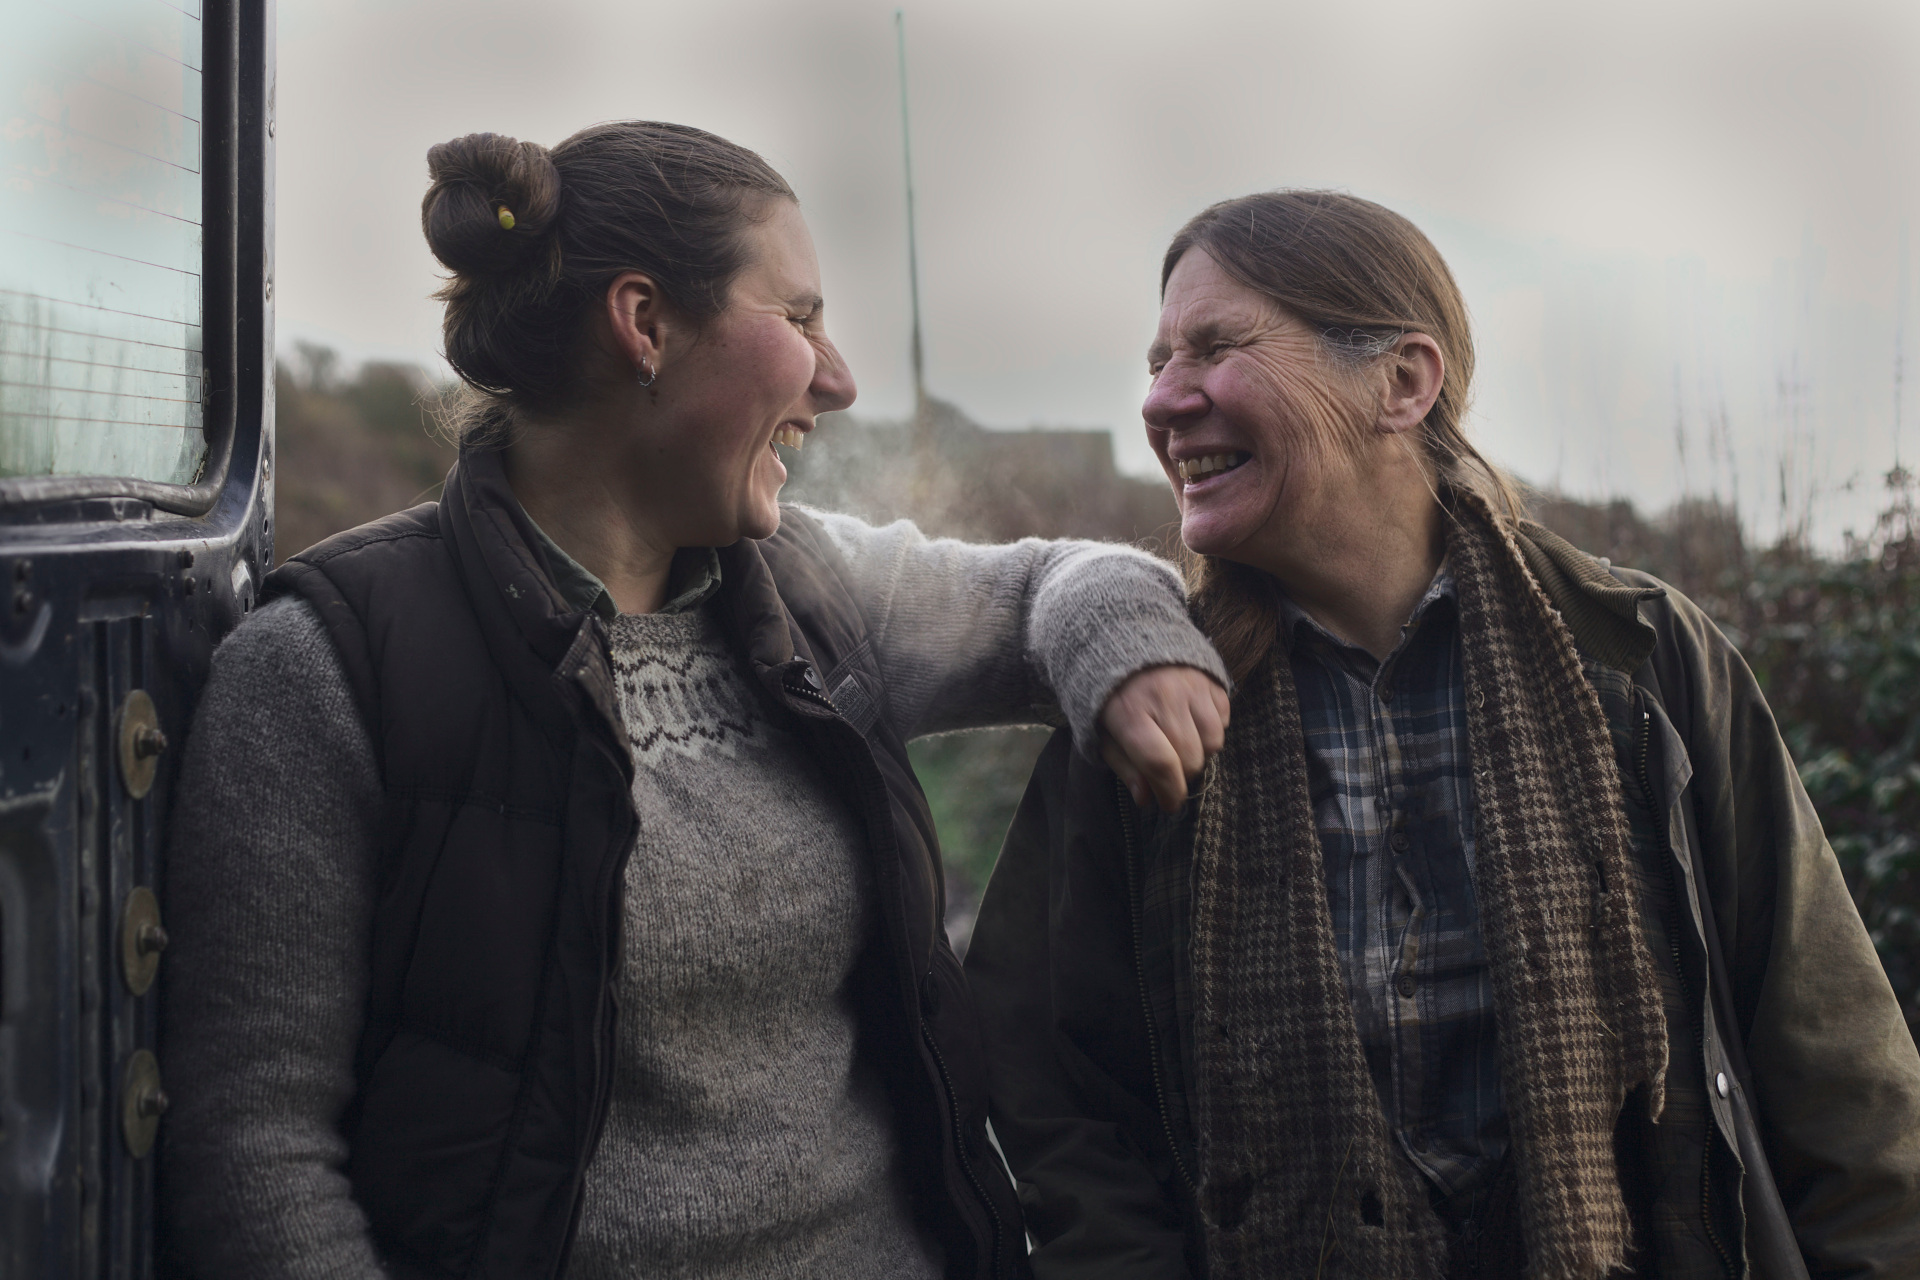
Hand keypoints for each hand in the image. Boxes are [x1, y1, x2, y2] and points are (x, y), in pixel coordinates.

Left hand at [1098, 665, 1229, 811]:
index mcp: (1129, 712)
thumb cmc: (1108, 694)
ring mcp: (1191, 684)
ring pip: (1212, 742)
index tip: (1169, 805)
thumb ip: (1124, 765)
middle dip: (1181, 777)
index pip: (1160, 763)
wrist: (1121, 638)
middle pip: (1189, 757)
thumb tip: (1146, 799)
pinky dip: (1212, 729)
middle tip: (1169, 774)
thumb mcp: (1102, 731)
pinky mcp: (1209, 677)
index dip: (1169, 792)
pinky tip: (1192, 722)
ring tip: (1181, 745)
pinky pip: (1224, 718)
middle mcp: (1164, 697)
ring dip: (1200, 753)